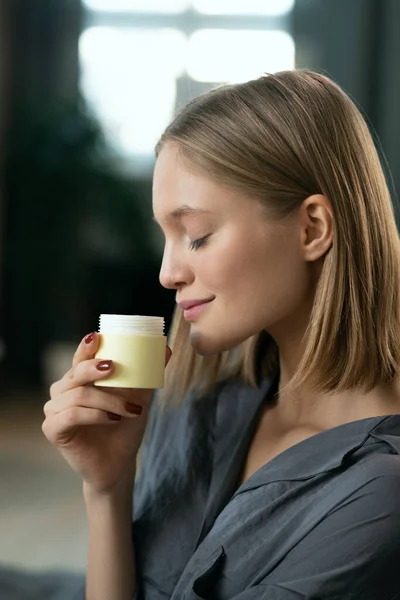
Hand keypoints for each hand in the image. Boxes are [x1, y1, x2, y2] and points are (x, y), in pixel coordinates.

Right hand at [42, 332, 170, 495]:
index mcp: (79, 380)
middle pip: (75, 373)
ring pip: (78, 395)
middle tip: (114, 367)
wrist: (119, 463)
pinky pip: (71, 415)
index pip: (79, 357)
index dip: (85, 346)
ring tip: (132, 409)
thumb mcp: (139, 398)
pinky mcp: (52, 429)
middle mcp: (62, 392)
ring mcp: (54, 410)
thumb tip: (165, 349)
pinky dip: (95, 415)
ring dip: (108, 400)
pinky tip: (113, 418)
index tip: (98, 336)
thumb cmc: (125, 428)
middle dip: (95, 367)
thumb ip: (147, 375)